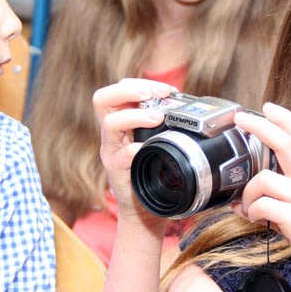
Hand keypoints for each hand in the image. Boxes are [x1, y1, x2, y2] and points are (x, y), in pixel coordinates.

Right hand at [92, 79, 175, 220]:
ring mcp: (110, 151)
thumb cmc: (153, 171)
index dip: (141, 83)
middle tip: (153, 96)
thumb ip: (165, 123)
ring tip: (158, 118)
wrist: (144, 208)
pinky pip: (121, 156)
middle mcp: (111, 134)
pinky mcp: (116, 171)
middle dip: (130, 90)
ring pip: (110, 123)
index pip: (119, 89)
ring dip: (136, 116)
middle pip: (102, 99)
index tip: (167, 90)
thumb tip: (188, 104)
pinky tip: (148, 148)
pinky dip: (135, 149)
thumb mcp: (158, 141)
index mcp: (121, 121)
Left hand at [231, 103, 290, 291]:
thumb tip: (248, 193)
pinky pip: (261, 206)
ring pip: (263, 180)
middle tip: (241, 119)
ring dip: (248, 195)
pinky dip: (252, 213)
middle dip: (261, 127)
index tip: (267, 107)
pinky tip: (258, 221)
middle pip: (286, 143)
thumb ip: (284, 192)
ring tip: (250, 209)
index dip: (284, 119)